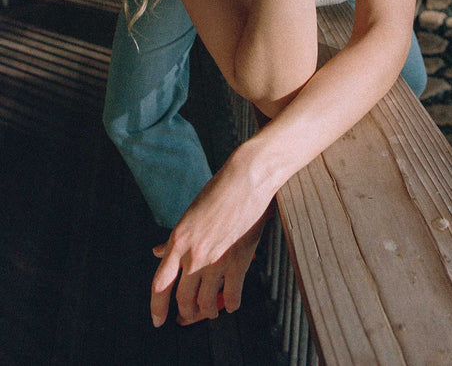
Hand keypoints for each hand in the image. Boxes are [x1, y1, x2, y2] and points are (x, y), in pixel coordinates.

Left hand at [150, 153, 274, 326]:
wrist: (245, 180)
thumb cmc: (218, 192)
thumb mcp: (189, 214)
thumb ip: (174, 239)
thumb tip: (158, 252)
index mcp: (178, 241)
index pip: (160, 284)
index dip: (157, 307)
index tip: (158, 320)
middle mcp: (194, 254)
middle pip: (183, 298)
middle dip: (186, 313)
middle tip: (188, 317)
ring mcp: (217, 259)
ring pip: (207, 301)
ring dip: (208, 311)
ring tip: (211, 312)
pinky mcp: (239, 259)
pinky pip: (233, 294)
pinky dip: (232, 303)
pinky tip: (232, 303)